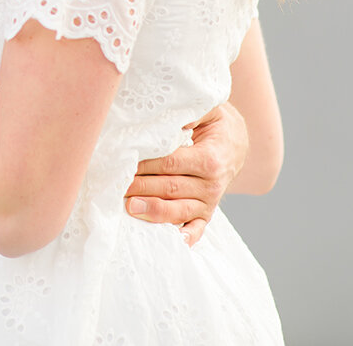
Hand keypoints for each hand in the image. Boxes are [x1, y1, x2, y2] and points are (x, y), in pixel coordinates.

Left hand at [124, 101, 248, 244]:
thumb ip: (188, 112)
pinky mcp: (206, 213)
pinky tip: (170, 242)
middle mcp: (211, 183)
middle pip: (170, 188)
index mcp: (209, 158)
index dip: (145, 165)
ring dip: (153, 212)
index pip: (170, 163)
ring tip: (130, 208)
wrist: (236, 142)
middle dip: (141, 188)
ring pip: (178, 211)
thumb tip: (165, 118)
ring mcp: (209, 201)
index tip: (123, 164)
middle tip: (116, 187)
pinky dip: (185, 237)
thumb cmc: (214, 123)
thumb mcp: (206, 109)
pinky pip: (196, 228)